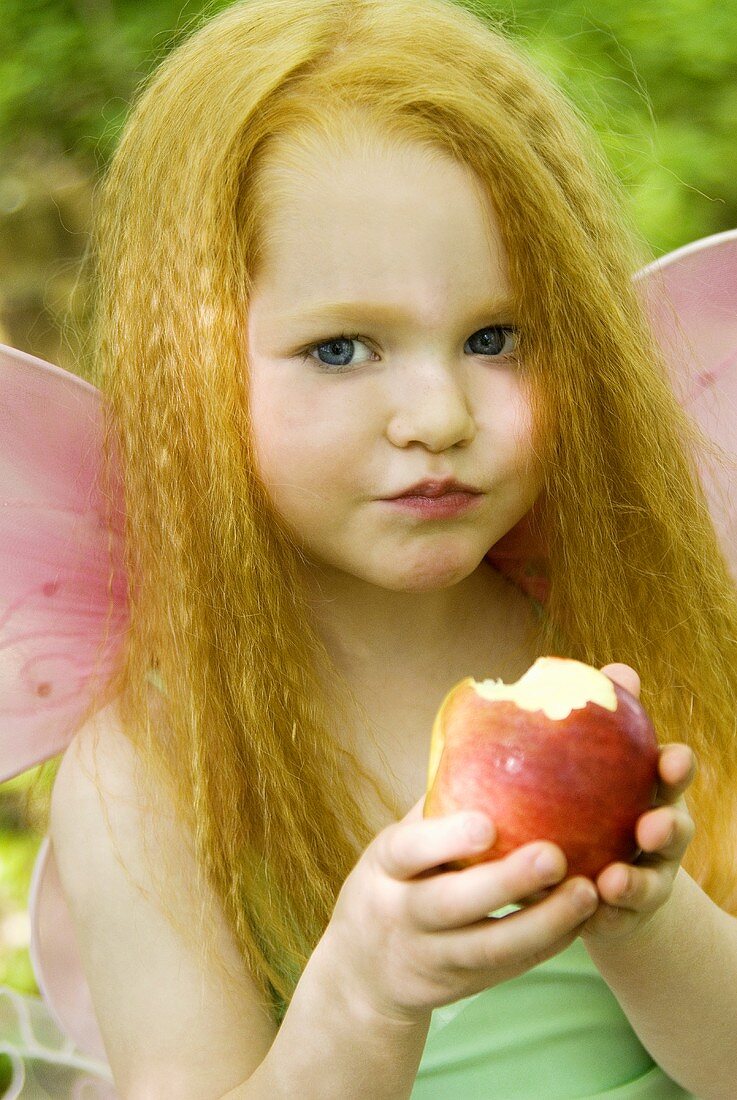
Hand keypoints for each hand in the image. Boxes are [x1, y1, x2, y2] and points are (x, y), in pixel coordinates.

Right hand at [324, 797, 598, 1025]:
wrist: (363, 972)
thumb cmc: (393, 882)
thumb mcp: (397, 845)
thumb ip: (436, 807)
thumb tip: (485, 737)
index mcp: (384, 866)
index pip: (409, 851)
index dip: (446, 838)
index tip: (488, 824)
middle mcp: (401, 914)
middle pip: (450, 904)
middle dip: (504, 883)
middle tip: (555, 855)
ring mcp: (429, 956)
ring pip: (488, 947)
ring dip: (541, 922)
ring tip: (587, 892)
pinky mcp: (460, 986)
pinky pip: (508, 967)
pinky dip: (547, 944)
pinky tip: (582, 918)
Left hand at [581, 662, 696, 942]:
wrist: (597, 878)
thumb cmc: (594, 799)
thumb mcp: (600, 762)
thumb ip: (609, 717)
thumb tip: (617, 669)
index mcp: (653, 794)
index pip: (672, 777)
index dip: (677, 768)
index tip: (673, 758)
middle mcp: (658, 838)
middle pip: (674, 831)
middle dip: (669, 827)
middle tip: (653, 824)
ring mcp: (645, 879)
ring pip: (647, 882)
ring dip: (635, 881)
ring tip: (615, 879)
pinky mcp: (620, 917)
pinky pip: (611, 920)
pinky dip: (602, 916)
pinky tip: (584, 911)